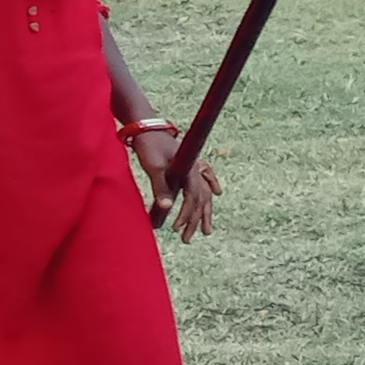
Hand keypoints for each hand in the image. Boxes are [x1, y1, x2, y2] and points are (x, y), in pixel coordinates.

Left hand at [126, 120, 220, 236]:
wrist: (147, 125)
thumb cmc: (150, 144)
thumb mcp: (154, 167)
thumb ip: (161, 187)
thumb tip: (168, 208)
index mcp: (189, 170)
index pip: (193, 198)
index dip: (186, 215)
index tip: (177, 229)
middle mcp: (195, 168)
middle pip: (201, 199)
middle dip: (195, 220)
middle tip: (186, 239)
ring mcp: (194, 165)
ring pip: (204, 192)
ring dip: (203, 211)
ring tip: (205, 230)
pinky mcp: (188, 163)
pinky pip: (204, 177)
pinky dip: (211, 184)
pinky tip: (217, 193)